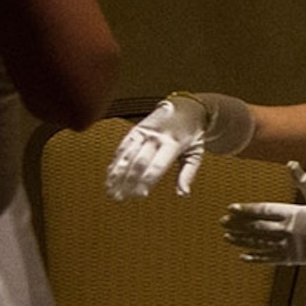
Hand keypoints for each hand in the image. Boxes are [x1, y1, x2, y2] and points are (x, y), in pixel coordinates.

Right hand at [107, 91, 253, 199]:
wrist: (186, 108)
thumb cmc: (192, 135)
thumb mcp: (196, 154)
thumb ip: (188, 173)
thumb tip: (183, 194)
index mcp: (172, 144)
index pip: (156, 166)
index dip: (146, 181)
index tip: (140, 195)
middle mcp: (156, 137)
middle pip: (138, 162)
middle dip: (128, 181)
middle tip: (121, 198)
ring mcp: (144, 132)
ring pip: (126, 155)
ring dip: (116, 174)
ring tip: (111, 191)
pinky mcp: (135, 130)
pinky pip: (122, 147)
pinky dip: (115, 162)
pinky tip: (110, 176)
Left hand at [221, 165, 305, 263]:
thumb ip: (304, 181)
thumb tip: (292, 163)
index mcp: (293, 213)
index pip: (263, 210)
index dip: (245, 210)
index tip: (231, 208)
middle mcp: (287, 230)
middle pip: (256, 227)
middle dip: (237, 224)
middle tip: (222, 222)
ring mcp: (289, 246)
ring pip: (259, 243)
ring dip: (241, 240)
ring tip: (227, 238)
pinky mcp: (293, 259)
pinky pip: (269, 258)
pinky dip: (255, 257)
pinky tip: (243, 256)